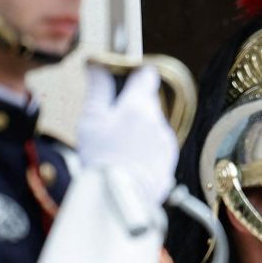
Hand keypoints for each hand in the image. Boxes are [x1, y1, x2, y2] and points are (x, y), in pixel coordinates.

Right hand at [76, 64, 176, 206]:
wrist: (120, 197)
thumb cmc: (102, 158)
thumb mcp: (91, 119)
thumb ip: (98, 90)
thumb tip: (97, 66)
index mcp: (138, 106)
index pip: (146, 76)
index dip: (137, 73)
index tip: (128, 74)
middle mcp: (158, 121)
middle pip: (148, 103)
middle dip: (132, 107)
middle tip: (111, 122)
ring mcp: (166, 141)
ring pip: (153, 125)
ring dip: (139, 129)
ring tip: (118, 146)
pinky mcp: (170, 160)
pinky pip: (158, 146)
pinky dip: (146, 148)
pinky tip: (129, 159)